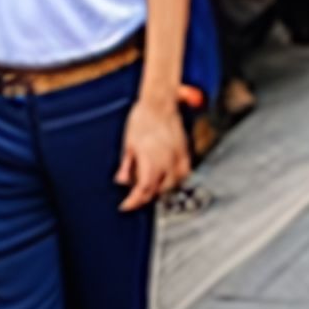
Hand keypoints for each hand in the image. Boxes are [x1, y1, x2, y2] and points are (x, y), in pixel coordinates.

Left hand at [118, 98, 193, 212]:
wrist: (159, 102)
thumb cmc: (141, 120)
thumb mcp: (128, 144)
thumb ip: (126, 165)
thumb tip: (122, 180)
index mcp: (151, 160)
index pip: (144, 189)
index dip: (134, 201)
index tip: (126, 205)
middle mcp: (167, 160)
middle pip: (158, 189)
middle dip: (146, 196)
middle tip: (135, 197)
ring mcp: (178, 155)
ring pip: (173, 183)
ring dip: (162, 189)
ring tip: (151, 188)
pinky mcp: (185, 150)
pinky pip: (185, 172)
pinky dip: (177, 179)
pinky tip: (169, 178)